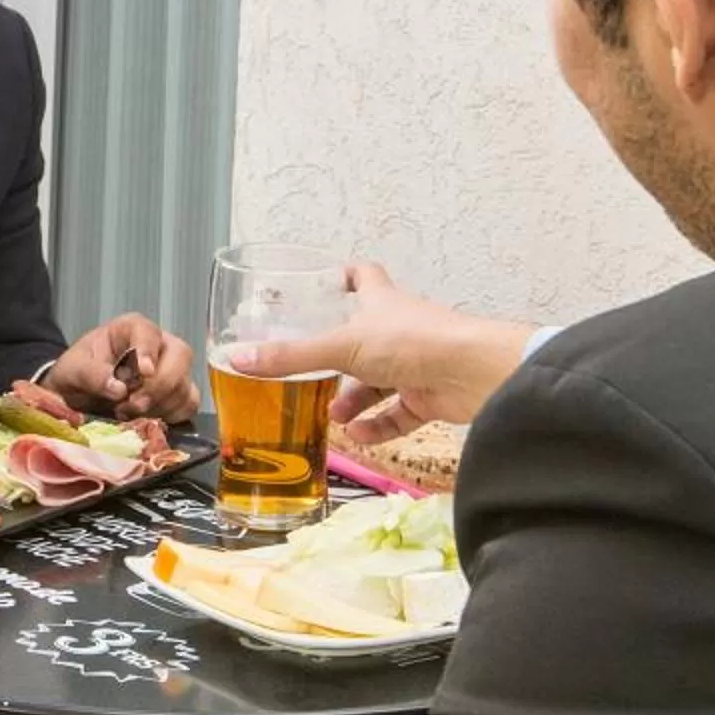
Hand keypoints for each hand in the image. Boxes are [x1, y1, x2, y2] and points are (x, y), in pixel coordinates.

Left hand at [48, 312, 197, 422]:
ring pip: (185, 384)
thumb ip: (91, 375)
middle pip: (180, 356)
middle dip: (159, 385)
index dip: (149, 351)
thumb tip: (118, 389)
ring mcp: (172, 369)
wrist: (78, 393)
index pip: (149, 332)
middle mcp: (159, 345)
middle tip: (133, 405)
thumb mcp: (72, 370)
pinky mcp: (177, 394)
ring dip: (160, 405)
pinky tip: (148, 420)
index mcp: (131, 329)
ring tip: (129, 413)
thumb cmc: (78, 373)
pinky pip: (189, 405)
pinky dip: (171, 416)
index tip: (144, 372)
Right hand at [220, 262, 532, 448]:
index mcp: (381, 303)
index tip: (325, 283)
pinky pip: (399, 413)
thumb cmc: (414, 342)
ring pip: (379, 381)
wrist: (474, 374)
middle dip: (337, 357)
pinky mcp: (431, 395)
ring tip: (331, 414)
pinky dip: (378, 426)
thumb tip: (239, 358)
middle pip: (365, 338)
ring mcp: (417, 364)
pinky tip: (356, 437)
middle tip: (309, 372)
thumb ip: (292, 357)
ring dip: (354, 398)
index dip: (346, 277)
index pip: (364, 277)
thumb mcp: (342, 347)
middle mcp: (400, 330)